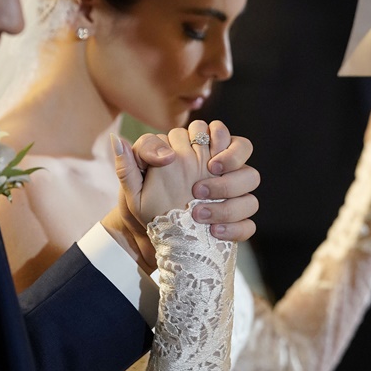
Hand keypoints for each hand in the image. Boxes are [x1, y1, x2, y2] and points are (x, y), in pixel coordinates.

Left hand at [103, 121, 259, 268]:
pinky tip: (213, 233)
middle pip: (245, 149)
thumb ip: (128, 162)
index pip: (220, 131)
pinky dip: (235, 228)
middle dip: (232, 164)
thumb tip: (118, 140)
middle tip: (201, 187)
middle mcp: (218, 170)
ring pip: (252, 183)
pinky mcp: (234, 223)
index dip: (221, 140)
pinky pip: (249, 222)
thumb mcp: (132, 185)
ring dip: (229, 200)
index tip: (207, 161)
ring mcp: (230, 195)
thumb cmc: (141, 204)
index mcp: (197, 152)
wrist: (149, 238)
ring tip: (198, 215)